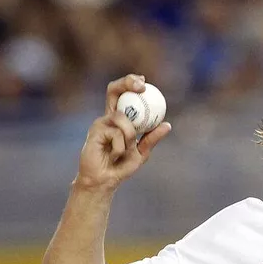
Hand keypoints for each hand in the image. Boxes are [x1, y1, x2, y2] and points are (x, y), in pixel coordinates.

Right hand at [76, 74, 171, 190]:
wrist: (105, 181)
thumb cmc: (121, 167)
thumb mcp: (141, 152)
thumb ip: (152, 138)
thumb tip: (167, 124)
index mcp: (120, 119)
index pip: (124, 95)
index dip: (131, 84)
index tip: (145, 83)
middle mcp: (108, 117)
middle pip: (113, 90)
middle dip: (126, 82)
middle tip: (141, 86)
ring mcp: (100, 123)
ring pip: (122, 117)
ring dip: (130, 135)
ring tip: (126, 150)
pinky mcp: (94, 131)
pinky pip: (117, 134)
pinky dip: (122, 147)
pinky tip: (114, 156)